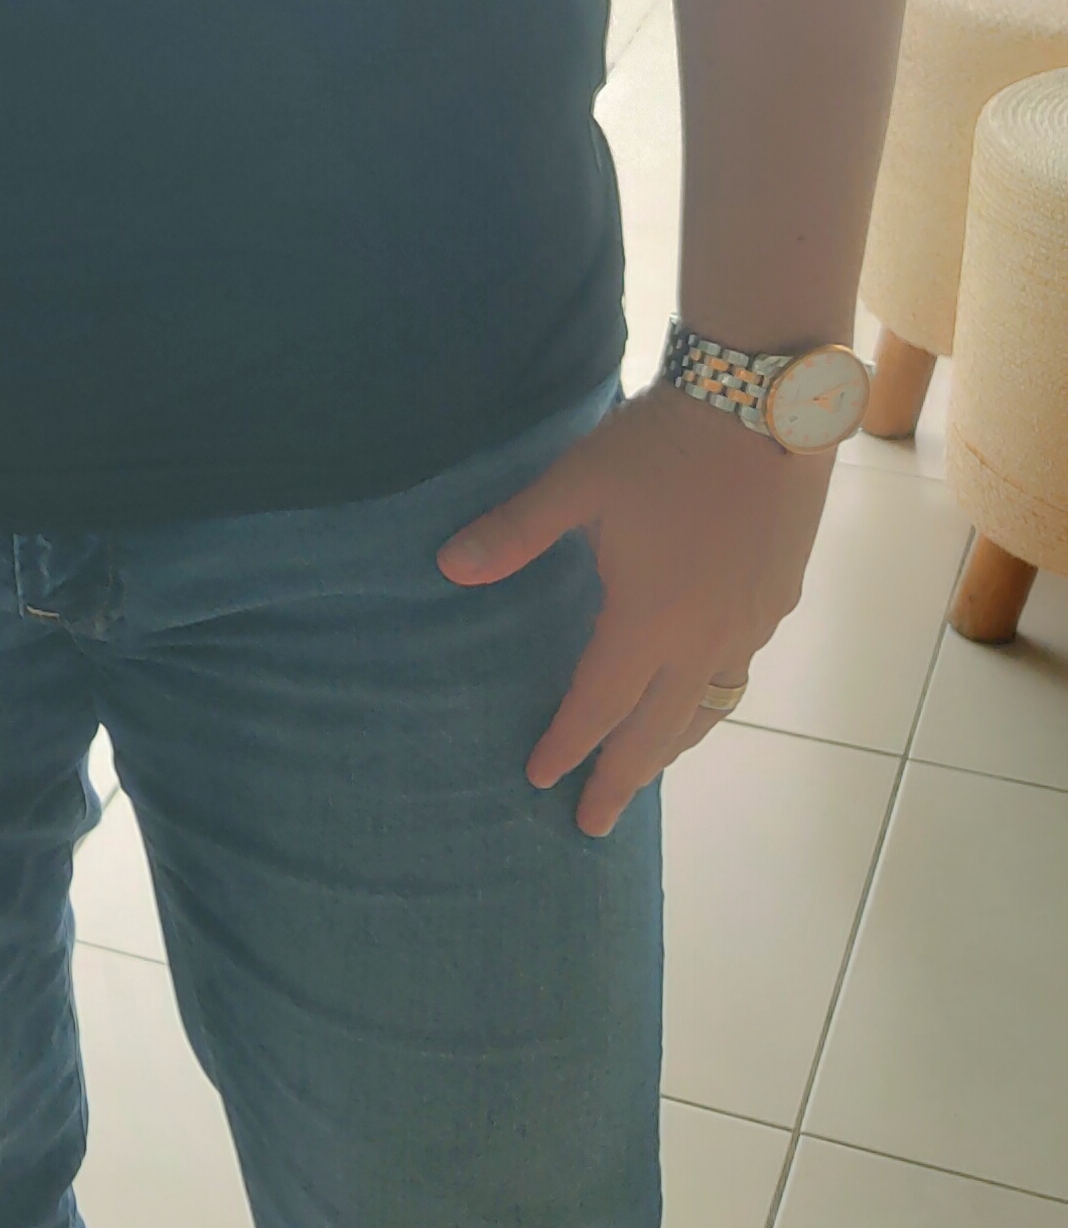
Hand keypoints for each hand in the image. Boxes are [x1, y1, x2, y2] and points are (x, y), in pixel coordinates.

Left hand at [439, 386, 832, 836]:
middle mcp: (704, 640)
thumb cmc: (665, 444)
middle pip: (658, 732)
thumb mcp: (577, 482)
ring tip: (646, 770)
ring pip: (707, 707)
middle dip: (622, 779)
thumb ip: (514, 532)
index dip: (567, 746)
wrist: (769, 405)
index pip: (597, 707)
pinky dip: (709, 700)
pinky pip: (739, 671)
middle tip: (595, 822)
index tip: (539, 781)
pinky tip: (700, 691)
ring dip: (671, 745)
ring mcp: (751, 623)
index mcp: (648, 623)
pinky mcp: (780, 598)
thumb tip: (446, 567)